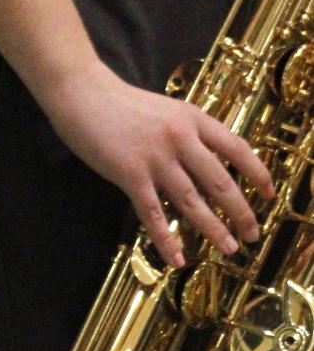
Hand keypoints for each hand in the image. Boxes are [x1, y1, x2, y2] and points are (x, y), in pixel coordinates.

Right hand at [45, 60, 273, 266]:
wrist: (81, 91)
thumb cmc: (122, 102)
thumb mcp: (166, 110)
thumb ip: (189, 133)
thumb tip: (213, 167)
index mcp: (191, 118)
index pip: (237, 148)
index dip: (257, 173)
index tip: (268, 195)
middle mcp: (179, 137)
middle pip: (220, 181)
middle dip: (242, 212)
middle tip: (253, 234)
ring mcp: (154, 156)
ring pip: (192, 201)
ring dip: (214, 229)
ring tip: (229, 248)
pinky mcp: (129, 173)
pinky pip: (153, 213)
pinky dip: (166, 239)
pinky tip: (177, 259)